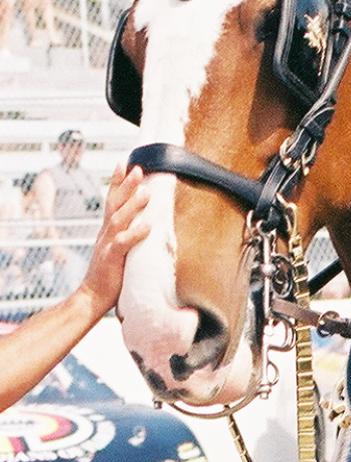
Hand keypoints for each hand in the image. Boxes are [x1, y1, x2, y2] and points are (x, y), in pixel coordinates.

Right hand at [78, 164, 148, 318]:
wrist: (92, 297)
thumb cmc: (109, 275)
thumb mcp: (118, 250)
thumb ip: (128, 235)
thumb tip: (148, 223)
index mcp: (108, 230)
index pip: (111, 200)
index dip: (117, 182)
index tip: (125, 163)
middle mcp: (105, 233)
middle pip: (114, 204)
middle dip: (125, 186)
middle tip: (138, 168)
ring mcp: (106, 245)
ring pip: (118, 220)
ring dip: (132, 205)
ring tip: (146, 193)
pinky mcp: (110, 259)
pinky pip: (122, 244)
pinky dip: (134, 234)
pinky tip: (146, 227)